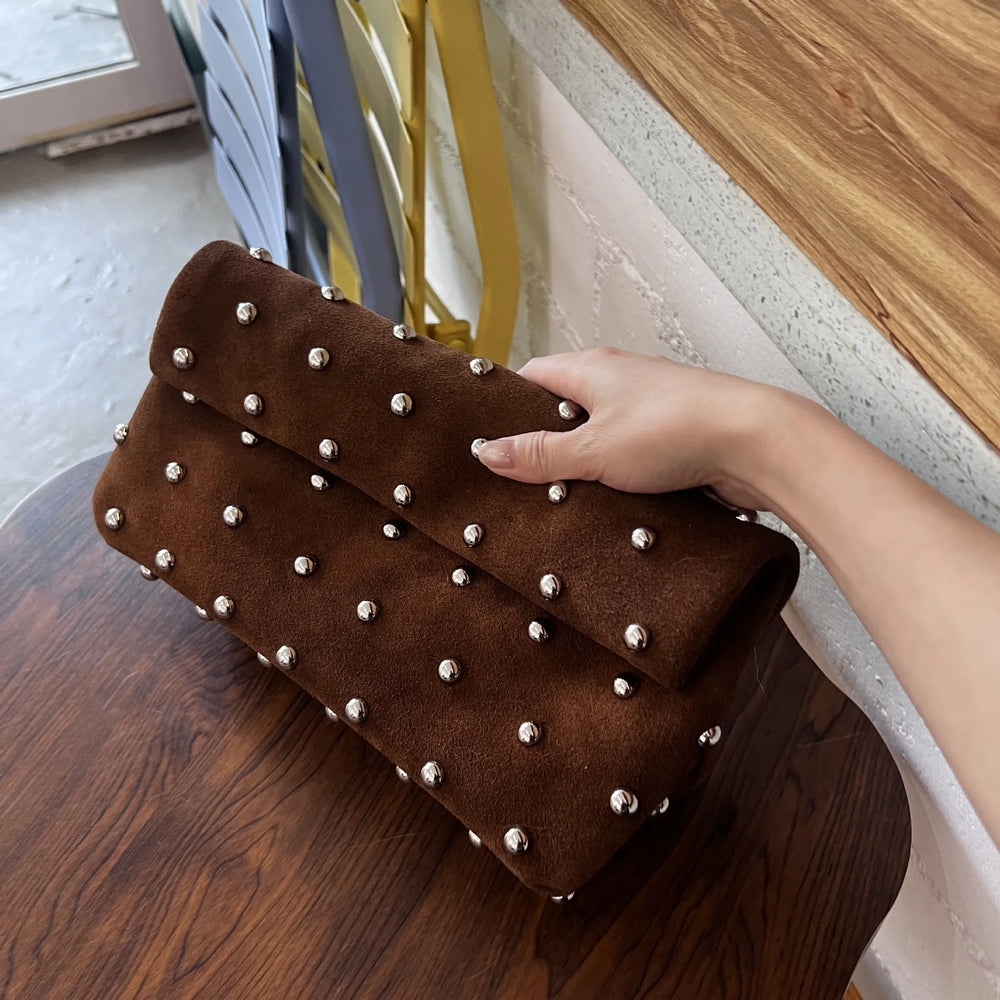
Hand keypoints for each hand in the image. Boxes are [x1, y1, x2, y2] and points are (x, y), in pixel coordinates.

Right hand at [475, 346, 785, 510]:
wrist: (756, 443)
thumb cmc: (677, 428)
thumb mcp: (593, 449)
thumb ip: (540, 454)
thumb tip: (489, 452)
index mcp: (593, 368)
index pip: (534, 376)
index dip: (510, 405)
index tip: (492, 436)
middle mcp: (622, 379)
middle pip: (567, 408)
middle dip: (547, 443)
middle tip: (526, 479)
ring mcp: (650, 407)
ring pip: (601, 435)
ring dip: (586, 464)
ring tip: (567, 498)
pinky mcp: (675, 436)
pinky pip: (632, 454)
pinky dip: (619, 476)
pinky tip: (612, 502)